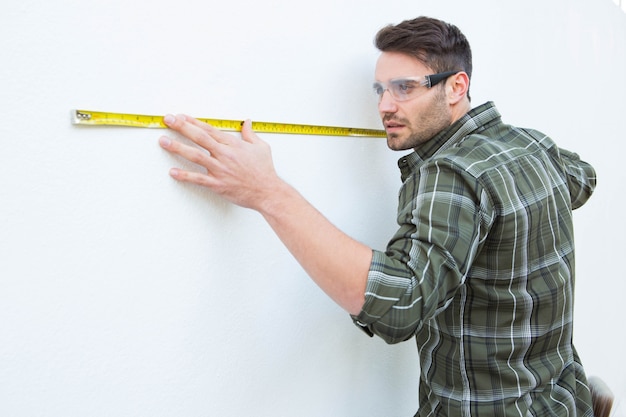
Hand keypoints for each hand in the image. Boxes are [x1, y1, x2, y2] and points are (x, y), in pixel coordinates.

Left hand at [159, 114, 280, 209]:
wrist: (268, 191)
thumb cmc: (265, 171)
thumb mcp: (261, 147)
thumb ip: (250, 134)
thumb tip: (247, 123)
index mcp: (233, 145)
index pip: (209, 130)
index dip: (194, 122)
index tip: (181, 116)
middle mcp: (224, 155)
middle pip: (199, 138)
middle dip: (182, 127)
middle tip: (168, 120)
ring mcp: (220, 169)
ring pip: (195, 156)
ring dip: (178, 147)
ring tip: (164, 141)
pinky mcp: (218, 184)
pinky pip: (198, 179)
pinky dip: (185, 175)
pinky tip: (173, 172)